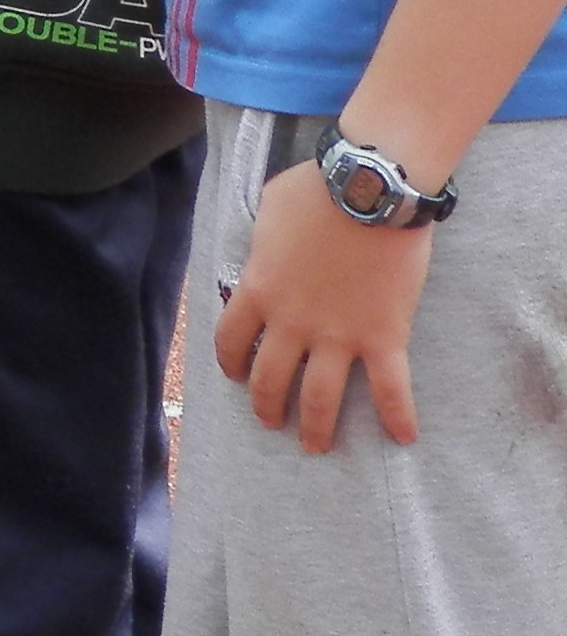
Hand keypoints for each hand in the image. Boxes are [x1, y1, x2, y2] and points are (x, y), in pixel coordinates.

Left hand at [216, 157, 437, 451]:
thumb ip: (263, 242)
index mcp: (258, 289)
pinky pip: (391, 388)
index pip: (230, 339)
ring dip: (317, 427)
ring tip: (316, 446)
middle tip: (271, 422)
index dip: (230, 362)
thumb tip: (265, 250)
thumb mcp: (269, 211)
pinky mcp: (383, 338)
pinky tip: (404, 438)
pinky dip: (398, 416)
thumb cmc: (316, 190)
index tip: (235, 374)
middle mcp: (290, 322)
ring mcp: (337, 335)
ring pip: (321, 397)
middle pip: (270, 378)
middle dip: (267, 406)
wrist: (368, 190)